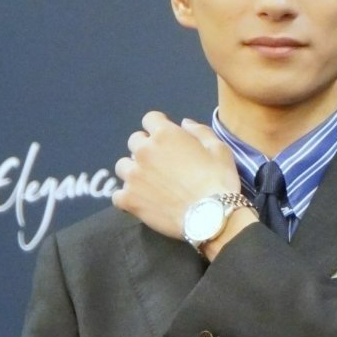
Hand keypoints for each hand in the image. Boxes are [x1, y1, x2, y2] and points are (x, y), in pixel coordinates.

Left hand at [111, 112, 239, 238]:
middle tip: (160, 163)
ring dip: (134, 170)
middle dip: (145, 148)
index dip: (158, 126)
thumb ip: (199, 131)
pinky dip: (127, 197)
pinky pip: (117, 195)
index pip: (150, 119)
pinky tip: (139, 201)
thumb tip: (184, 122)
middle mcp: (144, 151)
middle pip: (134, 141)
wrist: (210, 216)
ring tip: (148, 183)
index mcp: (165, 134)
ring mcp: (134, 176)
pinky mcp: (129, 199)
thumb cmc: (218, 180)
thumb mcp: (219, 149)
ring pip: (122, 166)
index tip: (166, 138)